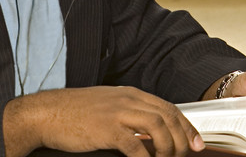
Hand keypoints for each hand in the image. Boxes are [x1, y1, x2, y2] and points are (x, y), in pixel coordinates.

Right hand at [4, 85, 203, 156]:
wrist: (48, 113)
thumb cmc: (76, 113)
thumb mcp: (108, 107)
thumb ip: (129, 116)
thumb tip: (150, 136)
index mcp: (130, 94)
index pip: (168, 107)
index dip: (186, 126)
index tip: (196, 143)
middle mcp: (128, 99)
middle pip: (168, 116)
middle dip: (183, 138)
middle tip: (188, 155)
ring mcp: (118, 112)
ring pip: (158, 127)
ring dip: (169, 148)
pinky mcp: (107, 129)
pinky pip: (136, 145)